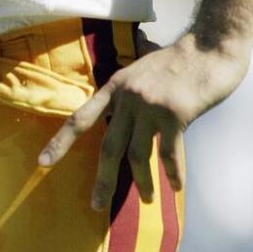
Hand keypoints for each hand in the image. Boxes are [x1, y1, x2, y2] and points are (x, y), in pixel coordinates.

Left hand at [37, 32, 250, 210]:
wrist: (209, 47)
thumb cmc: (179, 60)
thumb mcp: (142, 68)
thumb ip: (129, 90)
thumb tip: (119, 112)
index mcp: (116, 86)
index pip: (80, 118)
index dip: (60, 142)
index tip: (43, 163)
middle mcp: (128, 97)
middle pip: (108, 146)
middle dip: (102, 179)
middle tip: (95, 205)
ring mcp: (150, 105)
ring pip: (138, 155)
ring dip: (143, 183)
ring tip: (147, 200)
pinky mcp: (174, 113)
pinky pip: (169, 153)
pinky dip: (173, 174)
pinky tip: (176, 187)